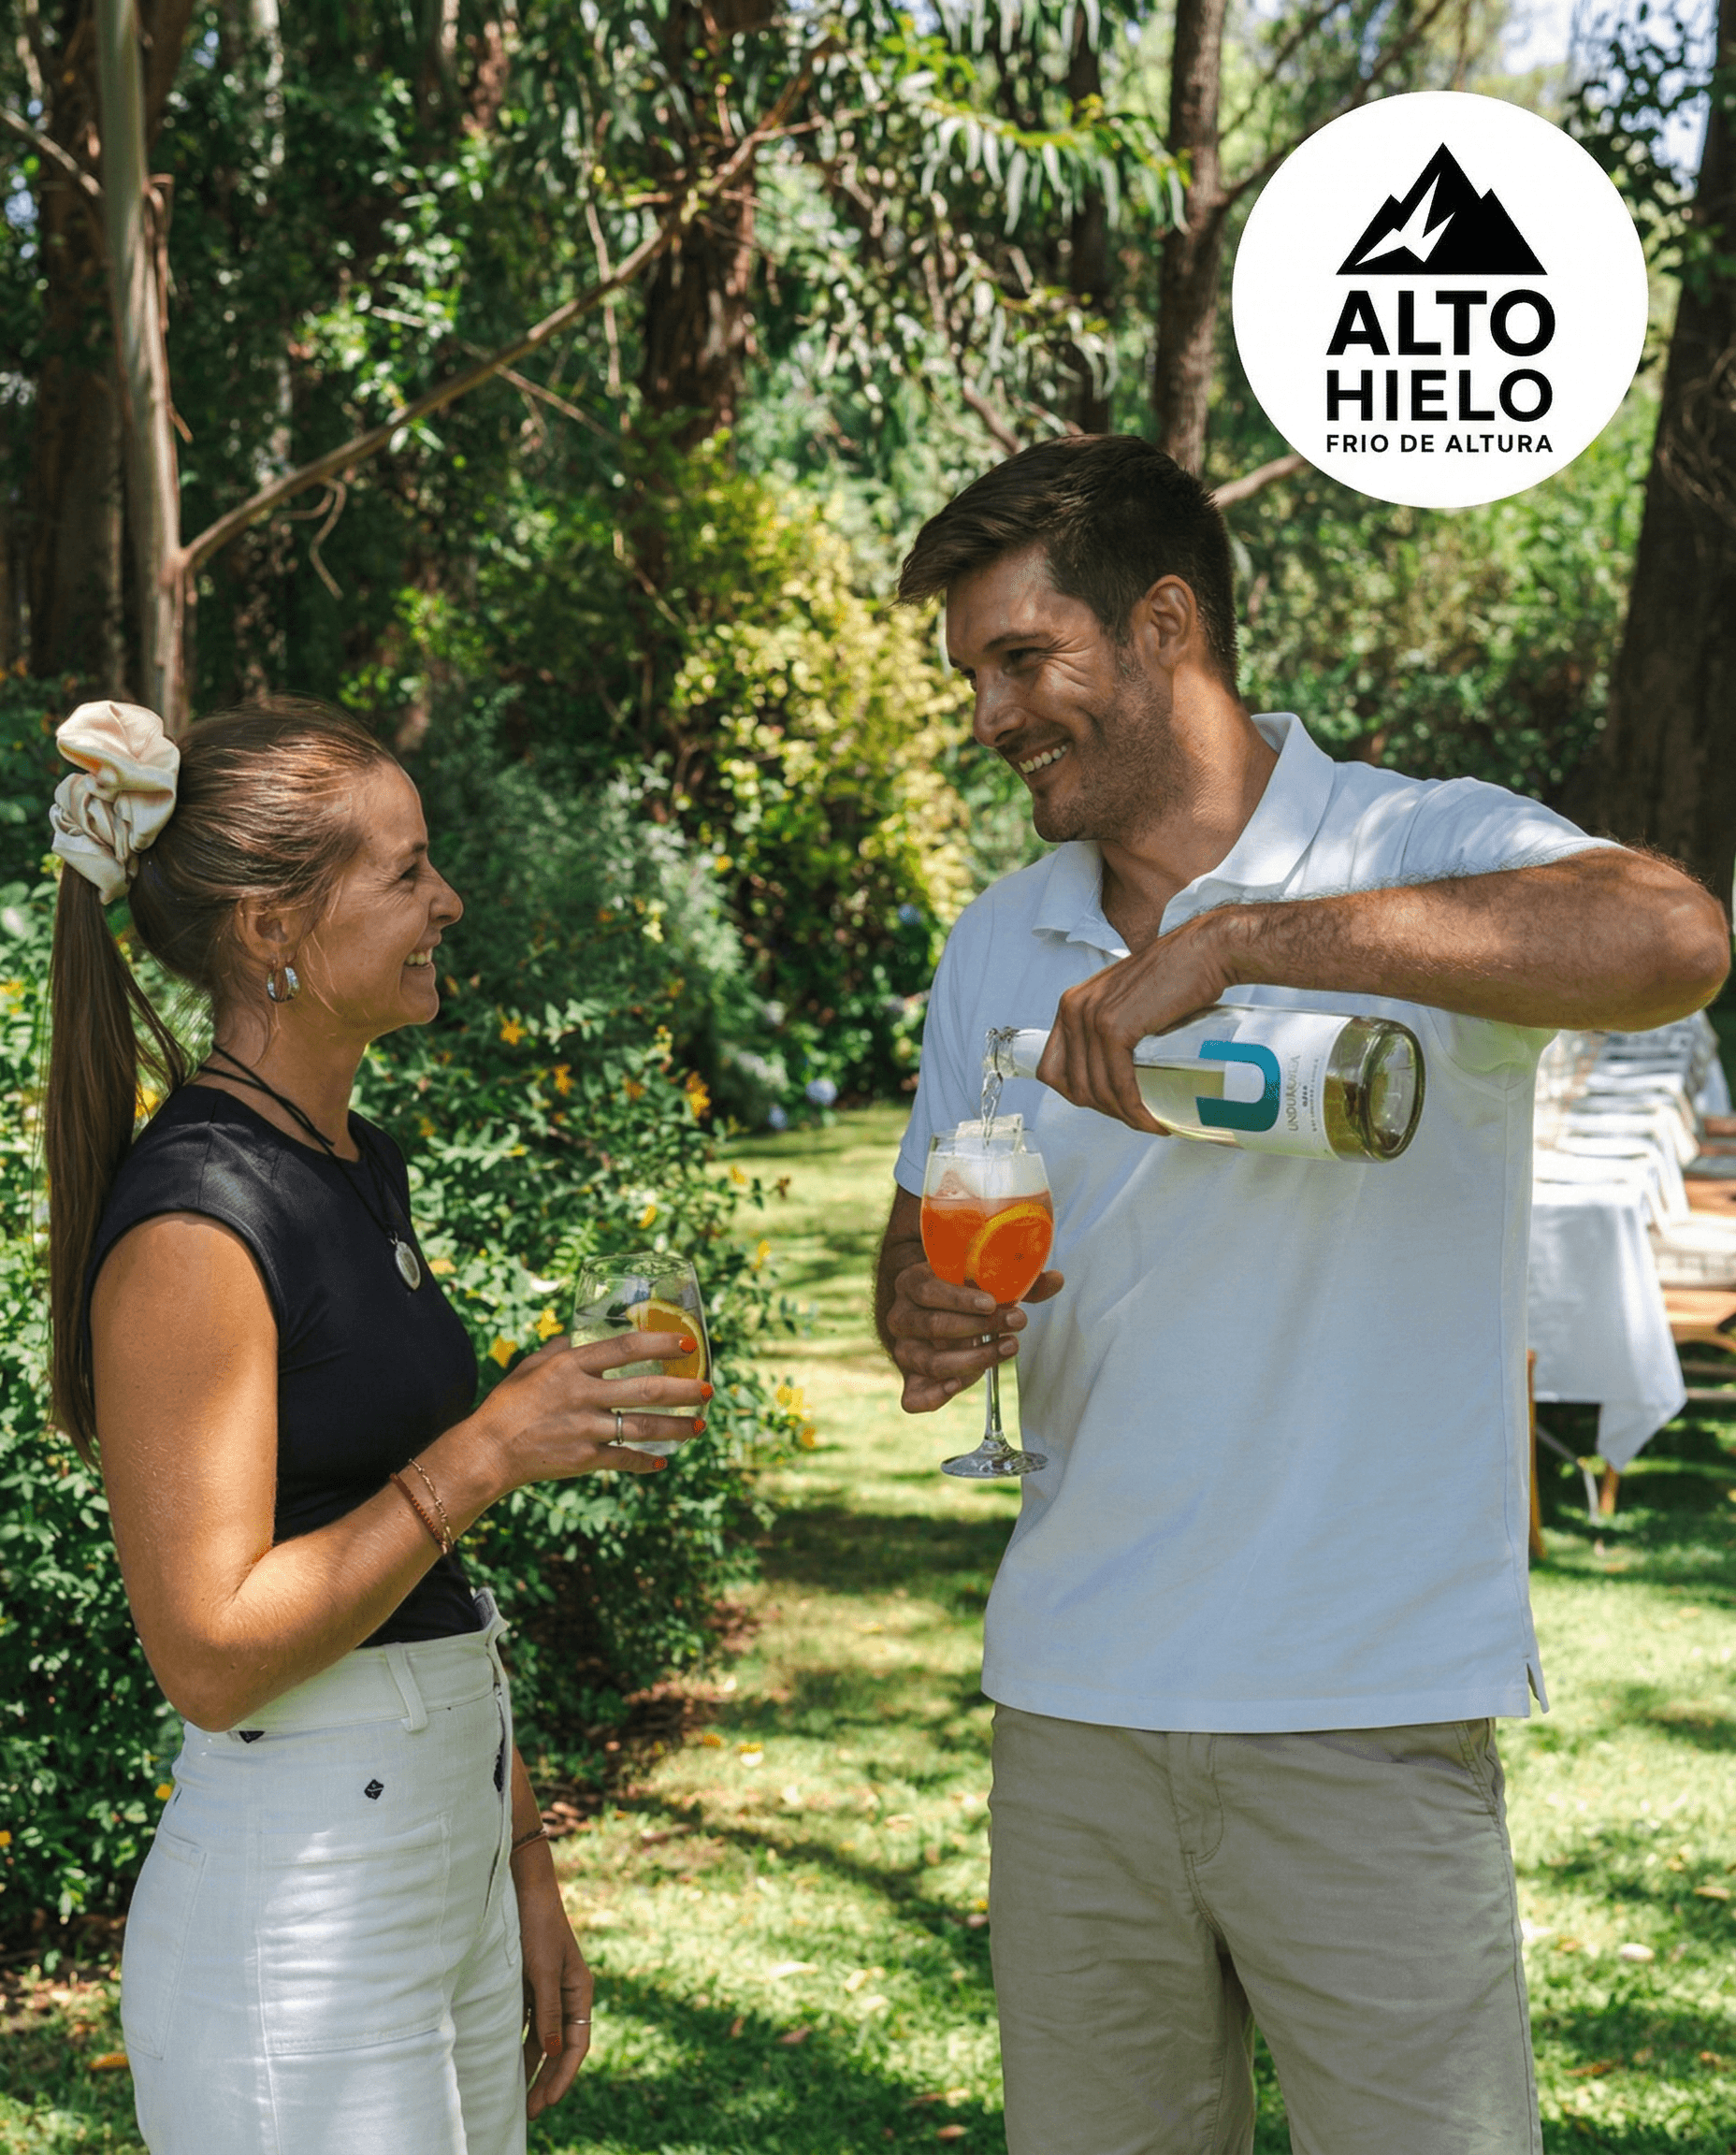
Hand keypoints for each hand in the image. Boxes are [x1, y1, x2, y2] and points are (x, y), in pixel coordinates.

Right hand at [474, 1330, 710, 1488]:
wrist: (488, 1451)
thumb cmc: (508, 1404)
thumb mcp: (530, 1366)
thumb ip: (559, 1350)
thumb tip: (579, 1337)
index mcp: (571, 1366)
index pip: (626, 1348)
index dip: (661, 1343)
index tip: (688, 1343)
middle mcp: (582, 1394)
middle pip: (645, 1389)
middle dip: (683, 1389)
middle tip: (708, 1389)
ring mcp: (585, 1428)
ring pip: (643, 1426)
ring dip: (676, 1428)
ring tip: (699, 1426)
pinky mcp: (583, 1458)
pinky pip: (623, 1458)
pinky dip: (644, 1461)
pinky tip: (662, 1460)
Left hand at [513, 1842, 591, 2118]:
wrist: (524, 1889)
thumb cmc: (538, 1926)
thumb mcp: (543, 1971)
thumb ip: (548, 2012)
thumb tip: (554, 2054)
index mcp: (580, 1991)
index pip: (577, 2044)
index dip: (564, 2076)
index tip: (547, 2102)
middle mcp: (568, 1994)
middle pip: (561, 2047)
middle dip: (548, 2079)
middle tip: (530, 2111)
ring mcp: (549, 1990)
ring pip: (544, 2038)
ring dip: (533, 2066)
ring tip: (518, 2095)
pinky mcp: (530, 1984)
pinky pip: (528, 2023)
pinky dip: (520, 2044)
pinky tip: (507, 2062)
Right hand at [885, 1254, 1063, 1414]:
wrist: (931, 1311)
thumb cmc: (961, 1293)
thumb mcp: (981, 1280)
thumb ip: (1016, 1282)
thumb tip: (1058, 1280)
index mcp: (911, 1283)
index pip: (928, 1291)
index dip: (960, 1299)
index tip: (992, 1303)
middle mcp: (900, 1316)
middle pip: (933, 1326)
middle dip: (979, 1327)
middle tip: (1017, 1323)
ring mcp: (903, 1350)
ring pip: (930, 1362)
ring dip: (973, 1359)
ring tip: (1009, 1346)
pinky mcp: (910, 1379)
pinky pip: (913, 1397)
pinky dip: (935, 1396)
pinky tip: (959, 1386)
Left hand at [1037, 911, 1237, 1132]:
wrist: (1204, 952)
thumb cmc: (1176, 978)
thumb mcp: (1126, 1003)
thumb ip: (1110, 1030)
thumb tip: (1112, 1076)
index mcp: (1071, 1004)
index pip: (1052, 1068)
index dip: (1078, 1094)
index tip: (1108, 1104)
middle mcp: (1073, 1009)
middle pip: (1073, 1085)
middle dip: (1105, 1109)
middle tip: (1135, 1116)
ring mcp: (1091, 1018)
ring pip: (1097, 1090)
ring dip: (1124, 1114)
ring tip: (1149, 1122)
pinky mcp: (1115, 1028)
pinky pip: (1119, 1084)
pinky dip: (1135, 1109)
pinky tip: (1152, 1120)